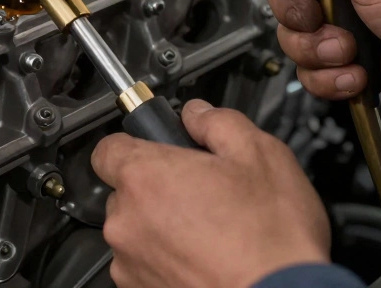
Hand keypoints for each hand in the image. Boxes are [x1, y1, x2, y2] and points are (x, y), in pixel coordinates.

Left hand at [92, 100, 329, 287]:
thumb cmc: (271, 239)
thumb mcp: (259, 154)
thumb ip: (218, 122)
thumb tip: (198, 114)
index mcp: (145, 177)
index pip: (109, 147)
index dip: (136, 144)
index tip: (159, 149)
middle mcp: (126, 221)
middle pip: (126, 191)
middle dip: (158, 188)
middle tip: (202, 192)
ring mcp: (130, 263)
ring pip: (136, 231)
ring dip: (162, 228)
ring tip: (211, 232)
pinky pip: (144, 265)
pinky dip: (167, 261)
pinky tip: (205, 258)